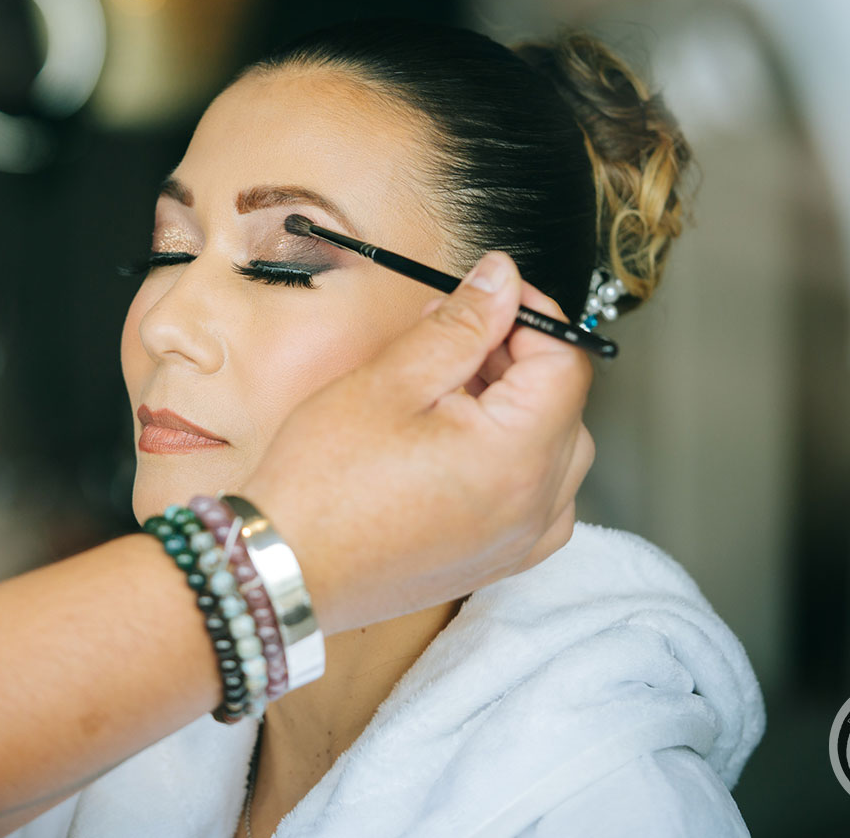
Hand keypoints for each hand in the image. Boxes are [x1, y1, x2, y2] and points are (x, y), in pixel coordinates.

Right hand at [241, 252, 594, 633]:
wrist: (283, 569)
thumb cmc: (323, 485)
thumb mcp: (390, 380)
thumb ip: (460, 325)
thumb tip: (502, 281)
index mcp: (515, 457)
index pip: (565, 363)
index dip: (532, 315)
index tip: (492, 297)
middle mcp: (533, 507)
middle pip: (565, 406)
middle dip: (521, 359)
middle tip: (459, 335)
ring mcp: (518, 542)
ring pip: (558, 454)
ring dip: (522, 410)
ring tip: (455, 389)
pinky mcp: (495, 562)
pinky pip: (540, 502)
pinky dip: (520, 463)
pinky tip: (469, 445)